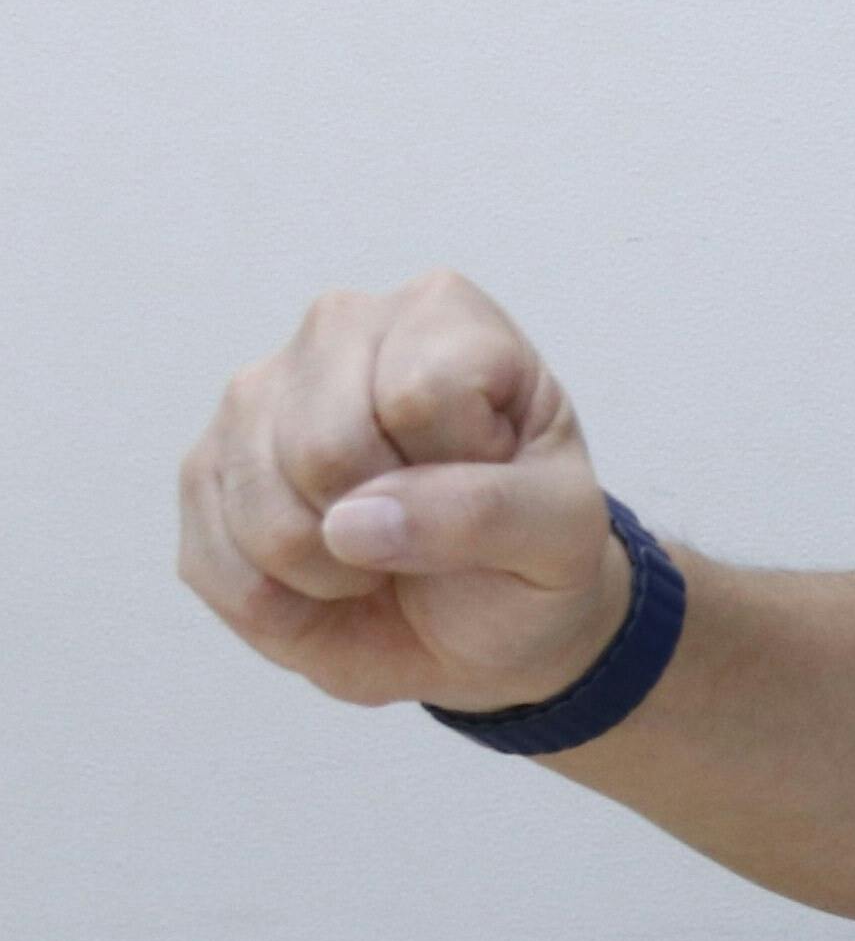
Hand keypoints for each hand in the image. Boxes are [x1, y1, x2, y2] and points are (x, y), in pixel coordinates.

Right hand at [177, 272, 629, 711]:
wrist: (492, 625)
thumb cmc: (532, 555)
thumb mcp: (563, 535)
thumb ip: (486, 512)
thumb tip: (352, 521)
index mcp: (442, 314)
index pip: (419, 397)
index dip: (462, 473)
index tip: (493, 484)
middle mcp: (335, 330)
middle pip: (324, 449)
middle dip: (391, 527)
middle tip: (432, 532)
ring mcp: (257, 396)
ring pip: (266, 512)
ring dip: (339, 573)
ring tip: (385, 556)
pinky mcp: (206, 473)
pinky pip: (225, 568)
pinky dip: (290, 605)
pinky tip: (332, 576)